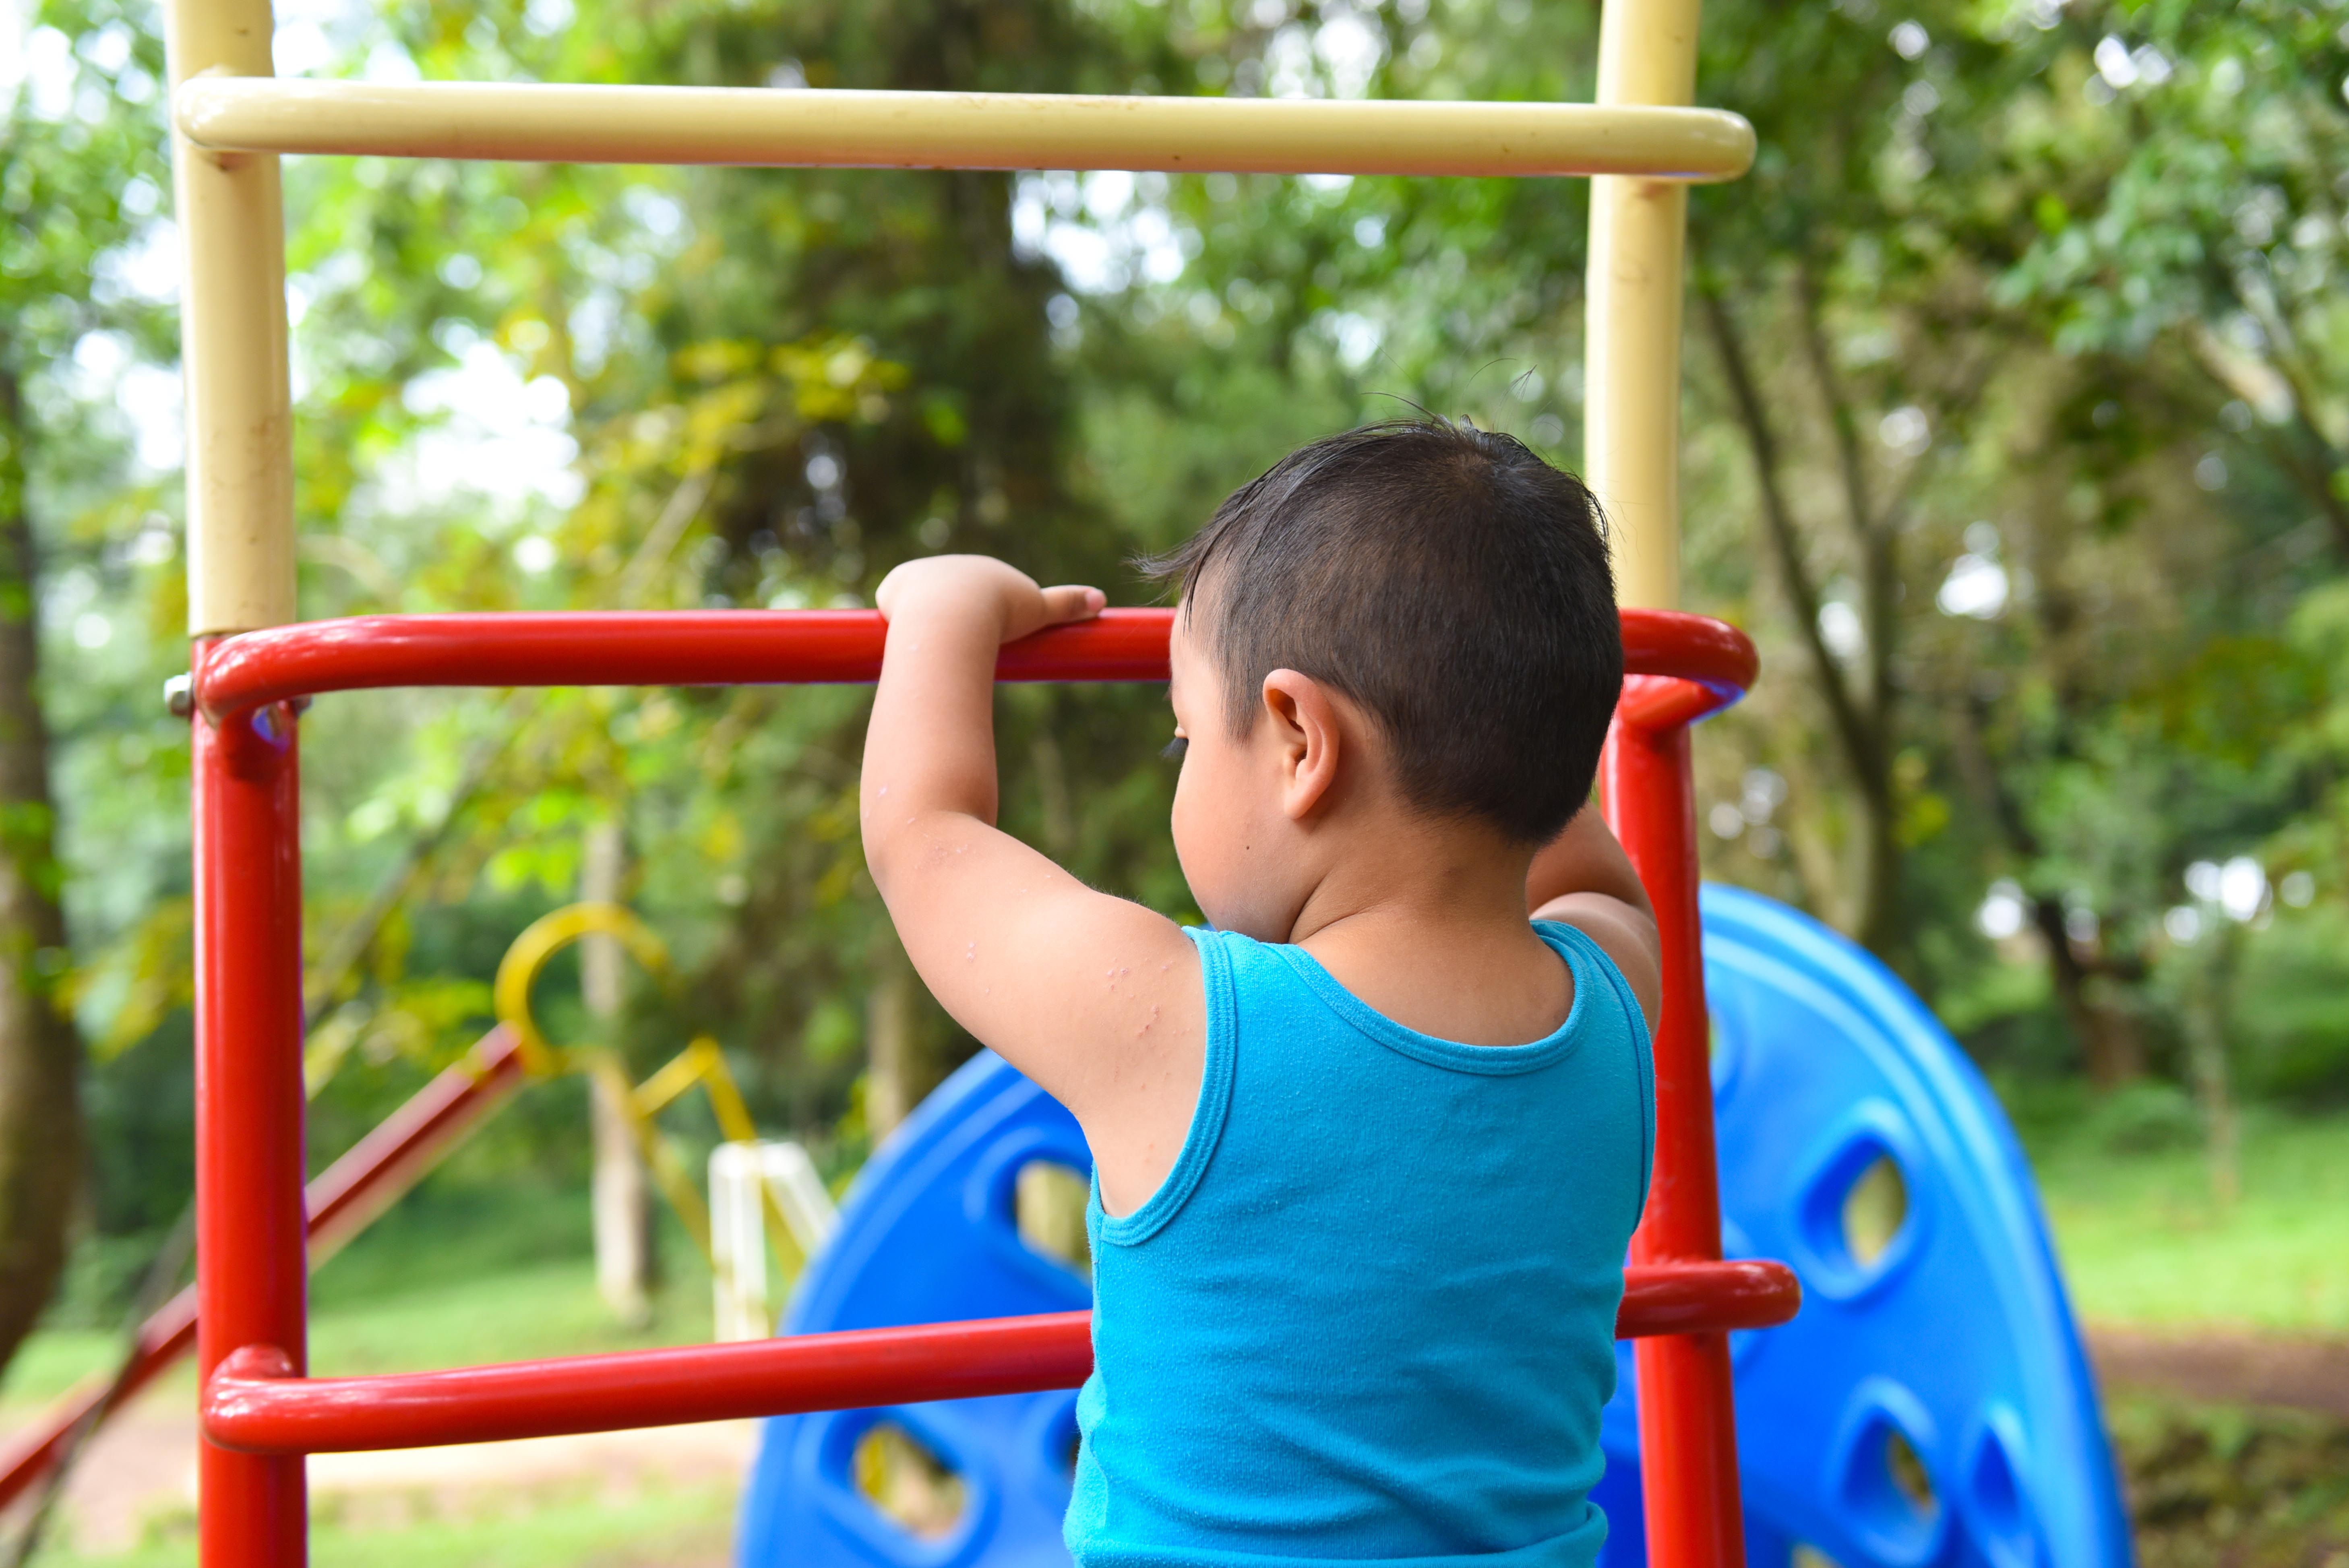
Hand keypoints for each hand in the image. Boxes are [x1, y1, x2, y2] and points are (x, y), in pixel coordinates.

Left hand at [875, 555, 1105, 643]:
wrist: (955, 615)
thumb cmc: (999, 614)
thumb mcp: (1039, 610)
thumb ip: (1067, 605)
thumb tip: (1101, 599)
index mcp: (980, 569)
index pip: (981, 596)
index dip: (984, 621)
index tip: (985, 643)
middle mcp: (948, 565)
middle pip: (949, 600)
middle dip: (954, 624)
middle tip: (961, 653)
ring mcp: (918, 576)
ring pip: (919, 605)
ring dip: (924, 625)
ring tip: (933, 653)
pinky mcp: (893, 587)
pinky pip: (893, 609)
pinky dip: (899, 624)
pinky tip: (907, 642)